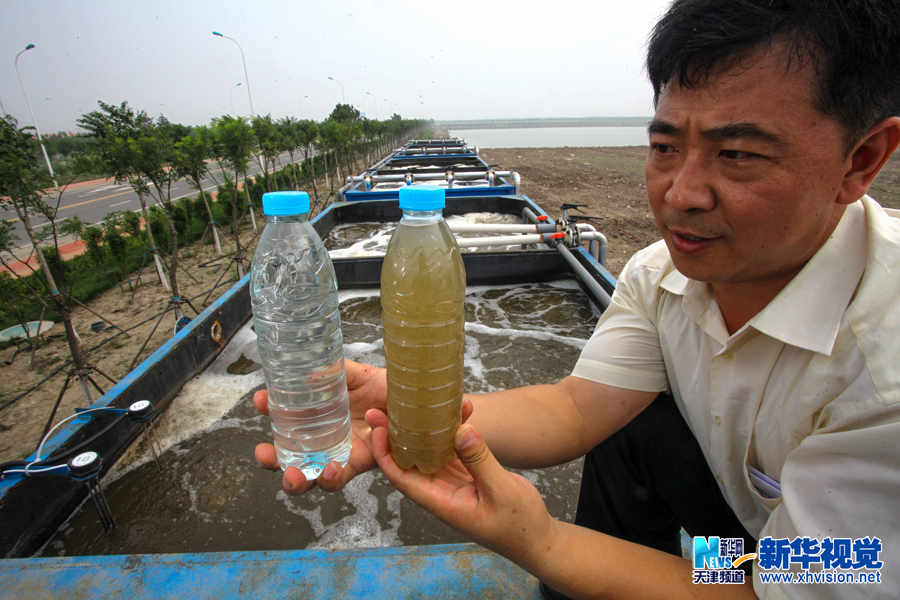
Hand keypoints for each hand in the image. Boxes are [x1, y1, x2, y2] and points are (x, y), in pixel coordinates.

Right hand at [253, 358, 387, 493]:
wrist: (415, 400)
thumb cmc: (386, 387)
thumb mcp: (357, 374)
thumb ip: (335, 371)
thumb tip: (309, 370)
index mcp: (318, 413)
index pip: (286, 414)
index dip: (269, 409)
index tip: (260, 400)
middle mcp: (324, 437)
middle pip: (288, 454)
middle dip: (271, 459)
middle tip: (263, 454)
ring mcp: (339, 453)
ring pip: (309, 475)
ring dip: (295, 479)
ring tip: (293, 475)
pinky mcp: (358, 464)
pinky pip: (340, 477)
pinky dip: (330, 478)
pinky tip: (329, 470)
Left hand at [365, 408, 558, 570]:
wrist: (537, 538)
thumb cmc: (520, 525)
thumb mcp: (501, 491)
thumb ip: (480, 461)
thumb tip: (460, 431)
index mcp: (441, 502)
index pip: (402, 477)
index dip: (385, 454)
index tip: (377, 429)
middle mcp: (442, 492)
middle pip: (411, 462)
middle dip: (397, 436)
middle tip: (384, 407)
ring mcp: (455, 484)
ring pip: (432, 454)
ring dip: (426, 431)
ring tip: (417, 404)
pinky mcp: (470, 477)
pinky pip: (454, 452)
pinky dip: (453, 434)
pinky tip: (455, 414)